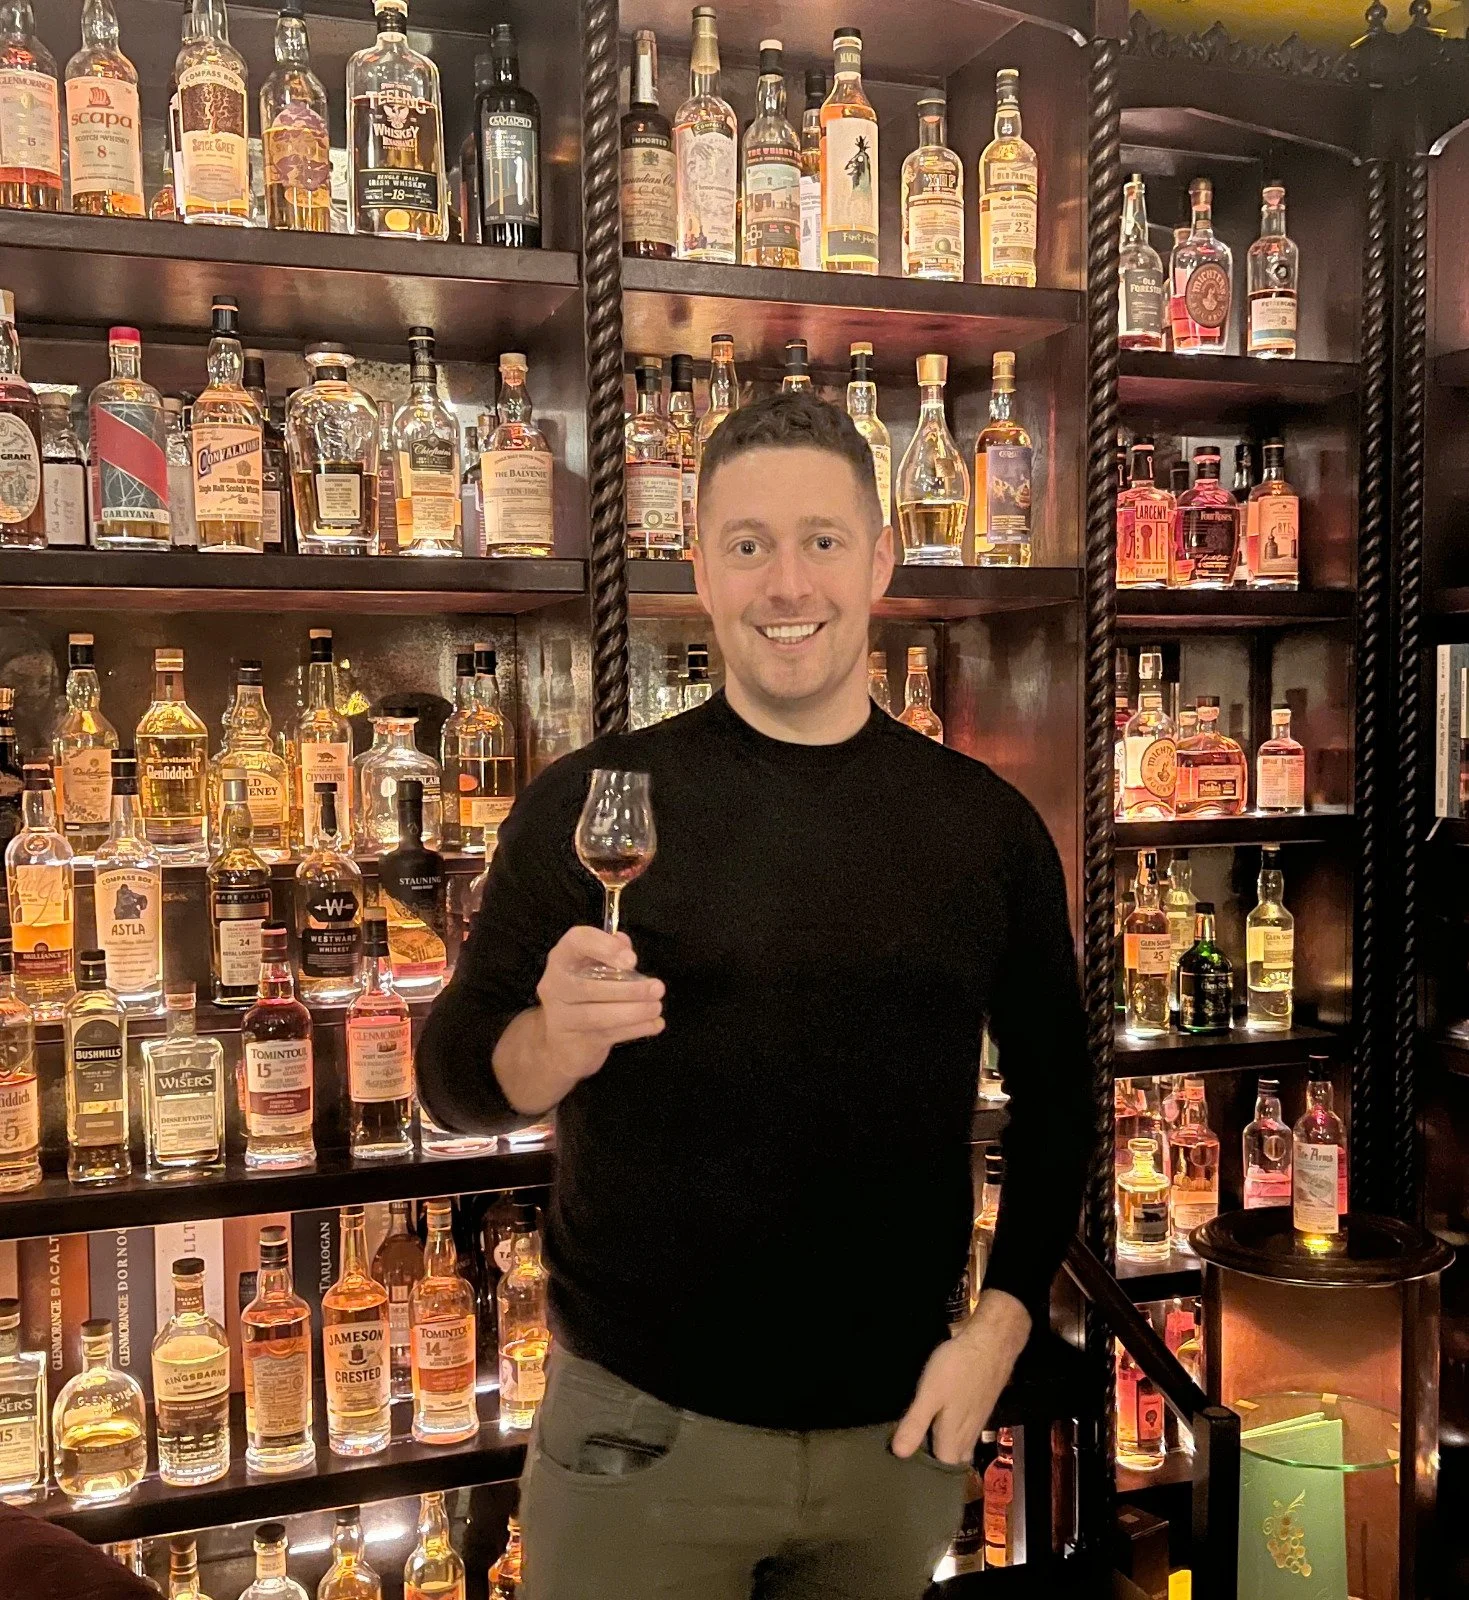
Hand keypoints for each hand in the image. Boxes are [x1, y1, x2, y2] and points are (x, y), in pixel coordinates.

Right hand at [535, 924, 665, 1086]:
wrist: (562, 1041)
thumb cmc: (584, 993)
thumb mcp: (593, 967)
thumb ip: (609, 951)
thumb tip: (623, 942)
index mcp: (562, 959)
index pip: (576, 941)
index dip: (605, 947)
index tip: (632, 960)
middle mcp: (555, 985)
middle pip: (588, 987)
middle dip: (628, 989)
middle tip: (658, 988)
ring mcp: (561, 1017)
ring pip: (597, 1016)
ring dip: (633, 1012)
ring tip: (656, 1007)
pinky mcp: (574, 1043)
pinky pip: (607, 1035)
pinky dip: (636, 1029)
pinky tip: (655, 1024)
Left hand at [891, 1290, 1031, 1465]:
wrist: (992, 1343)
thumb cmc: (957, 1368)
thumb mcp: (930, 1394)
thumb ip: (916, 1423)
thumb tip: (899, 1454)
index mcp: (954, 1438)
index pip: (941, 1470)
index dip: (925, 1473)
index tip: (905, 1471)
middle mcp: (968, 1435)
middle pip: (952, 1460)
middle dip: (936, 1463)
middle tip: (910, 1457)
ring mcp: (977, 1421)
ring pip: (960, 1445)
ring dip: (944, 1446)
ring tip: (921, 1441)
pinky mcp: (980, 1407)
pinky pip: (966, 1429)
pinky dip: (952, 1430)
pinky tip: (941, 1419)